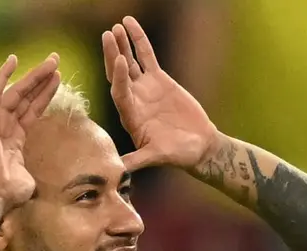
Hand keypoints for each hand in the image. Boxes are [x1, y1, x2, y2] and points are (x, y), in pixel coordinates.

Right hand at [0, 53, 60, 208]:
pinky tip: (13, 60)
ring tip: (50, 61)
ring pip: (17, 92)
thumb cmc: (11, 191)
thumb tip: (50, 177)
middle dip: (41, 79)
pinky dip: (2, 76)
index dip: (45, 94)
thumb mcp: (31, 176)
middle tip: (56, 61)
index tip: (58, 79)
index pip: (33, 109)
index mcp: (14, 137)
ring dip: (33, 76)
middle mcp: (4, 126)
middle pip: (26, 96)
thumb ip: (37, 168)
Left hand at [102, 16, 218, 171]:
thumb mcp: (157, 156)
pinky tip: (130, 24)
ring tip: (116, 27)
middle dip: (112, 55)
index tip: (118, 60)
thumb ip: (138, 160)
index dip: (118, 77)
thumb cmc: (179, 155)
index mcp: (130, 117)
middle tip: (107, 36)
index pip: (120, 93)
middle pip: (118, 74)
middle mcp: (133, 100)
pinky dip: (139, 40)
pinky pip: (146, 56)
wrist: (199, 146)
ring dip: (122, 45)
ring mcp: (144, 88)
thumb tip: (119, 170)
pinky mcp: (158, 80)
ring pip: (130, 61)